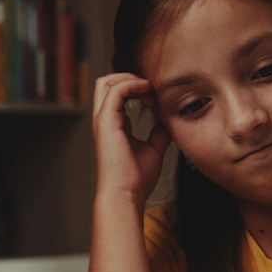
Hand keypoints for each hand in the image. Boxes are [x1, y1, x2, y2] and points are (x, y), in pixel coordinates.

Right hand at [92, 73, 171, 205]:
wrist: (126, 193)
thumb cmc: (136, 178)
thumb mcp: (154, 150)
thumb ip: (158, 134)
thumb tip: (168, 123)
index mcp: (114, 125)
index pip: (119, 96)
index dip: (138, 90)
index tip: (158, 98)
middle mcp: (105, 120)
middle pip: (108, 83)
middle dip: (131, 78)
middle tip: (152, 90)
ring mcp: (103, 119)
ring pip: (107, 82)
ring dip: (131, 79)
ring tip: (149, 89)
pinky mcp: (106, 121)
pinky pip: (116, 90)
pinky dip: (132, 84)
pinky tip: (147, 91)